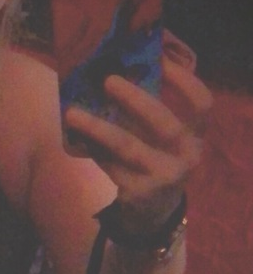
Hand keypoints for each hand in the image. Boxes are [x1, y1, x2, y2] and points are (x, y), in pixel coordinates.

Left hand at [63, 54, 211, 229]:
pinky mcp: (139, 193)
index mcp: (196, 136)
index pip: (202, 103)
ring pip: (127, 146)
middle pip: (163, 122)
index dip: (184, 80)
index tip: (161, 60)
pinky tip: (80, 138)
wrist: (154, 213)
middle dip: (135, 98)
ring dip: (97, 127)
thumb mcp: (165, 141)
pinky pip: (110, 165)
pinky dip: (94, 150)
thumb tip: (116, 70)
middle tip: (107, 80)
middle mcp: (186, 157)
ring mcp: (163, 177)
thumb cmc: (157, 162)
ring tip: (72, 113)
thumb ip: (151, 113)